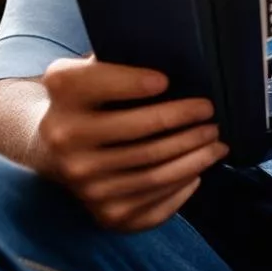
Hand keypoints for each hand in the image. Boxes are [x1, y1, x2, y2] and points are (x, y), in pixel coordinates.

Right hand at [37, 56, 227, 231]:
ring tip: (217, 142)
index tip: (167, 80)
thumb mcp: (95, 68)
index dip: (133, 82)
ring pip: (152, 172)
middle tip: (210, 111)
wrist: (54, 149)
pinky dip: (183, 188)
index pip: (99, 83)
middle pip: (136, 130)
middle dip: (182, 119)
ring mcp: (84, 182)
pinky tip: (198, 172)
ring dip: (194, 156)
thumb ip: (122, 57)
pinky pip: (154, 203)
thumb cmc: (92, 97)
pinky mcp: (104, 214)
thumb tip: (178, 56)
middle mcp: (65, 139)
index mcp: (64, 92)